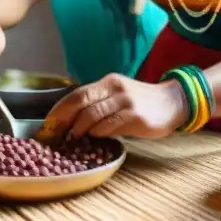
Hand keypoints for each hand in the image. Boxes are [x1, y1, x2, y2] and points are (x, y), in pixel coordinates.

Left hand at [45, 73, 187, 138]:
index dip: (60, 109)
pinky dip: (98, 133)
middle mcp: (115, 88)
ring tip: (73, 138)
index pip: (77, 93)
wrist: (172, 103)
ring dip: (79, 129)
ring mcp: (126, 102)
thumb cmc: (141, 102)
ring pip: (92, 115)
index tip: (48, 123)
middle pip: (81, 101)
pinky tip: (95, 138)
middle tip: (56, 133)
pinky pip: (109, 126)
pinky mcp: (135, 116)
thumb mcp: (119, 95)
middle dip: (64, 119)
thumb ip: (99, 104)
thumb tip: (71, 122)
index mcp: (108, 82)